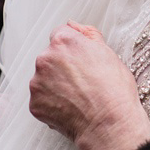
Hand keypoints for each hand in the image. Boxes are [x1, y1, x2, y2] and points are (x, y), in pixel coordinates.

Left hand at [29, 23, 149, 149]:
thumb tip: (73, 25)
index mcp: (64, 41)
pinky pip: (42, 100)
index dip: (73, 49)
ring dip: (56, 86)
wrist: (109, 124)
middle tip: (83, 83)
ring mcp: (37, 82)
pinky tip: (71, 109)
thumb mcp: (109, 54)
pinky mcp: (35, 104)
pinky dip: (53, 104)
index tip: (83, 62)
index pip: (60, 35)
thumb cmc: (114, 90)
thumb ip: (88, 34)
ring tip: (77, 98)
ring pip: (44, 79)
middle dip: (62, 67)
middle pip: (50, 58)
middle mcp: (45, 58)